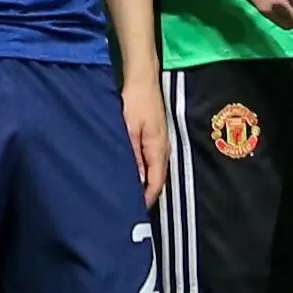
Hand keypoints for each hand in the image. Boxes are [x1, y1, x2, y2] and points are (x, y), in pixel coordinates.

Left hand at [122, 71, 169, 208]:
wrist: (143, 80)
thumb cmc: (135, 102)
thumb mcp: (129, 129)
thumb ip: (133, 154)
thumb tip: (138, 180)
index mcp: (158, 150)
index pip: (156, 183)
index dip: (147, 199)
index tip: (134, 212)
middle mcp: (163, 150)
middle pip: (157, 180)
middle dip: (146, 195)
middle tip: (128, 207)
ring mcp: (161, 144)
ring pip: (154, 172)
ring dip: (144, 184)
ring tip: (128, 195)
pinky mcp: (155, 138)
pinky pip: (151, 162)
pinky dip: (143, 172)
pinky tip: (132, 174)